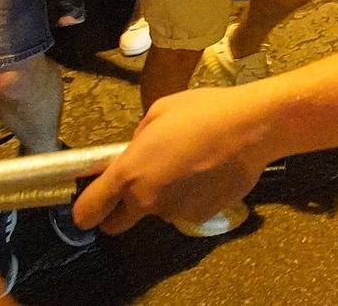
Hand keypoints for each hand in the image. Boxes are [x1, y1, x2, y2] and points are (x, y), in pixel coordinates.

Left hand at [74, 85, 276, 233]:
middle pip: (116, 225)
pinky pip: (186, 209)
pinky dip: (192, 197)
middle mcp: (147, 200)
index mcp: (129, 172)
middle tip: (141, 185)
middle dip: (120, 212)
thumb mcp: (159, 111)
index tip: (90, 206)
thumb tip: (138, 152)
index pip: (89, 210)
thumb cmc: (204, 111)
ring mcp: (174, 212)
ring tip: (191, 164)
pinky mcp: (200, 216)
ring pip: (158, 211)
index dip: (84, 212)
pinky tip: (209, 172)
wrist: (252, 127)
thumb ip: (139, 140)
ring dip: (165, 196)